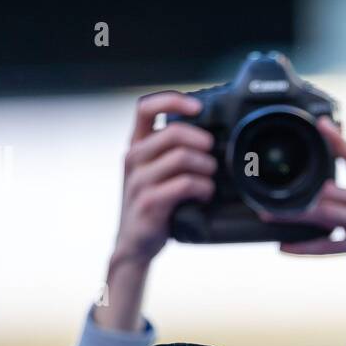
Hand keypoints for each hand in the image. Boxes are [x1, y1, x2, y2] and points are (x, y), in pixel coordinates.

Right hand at [94, 92, 216, 330]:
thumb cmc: (154, 206)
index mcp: (136, 146)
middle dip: (202, 142)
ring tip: (210, 179)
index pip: (145, 107)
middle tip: (212, 155)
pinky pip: (185, 184)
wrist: (135, 245)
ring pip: (182, 158)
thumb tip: (211, 137)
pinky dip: (203, 188)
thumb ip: (172, 152)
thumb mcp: (156, 172)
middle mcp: (133, 158)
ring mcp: (139, 181)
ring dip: (206, 167)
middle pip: (174, 133)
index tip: (198, 107)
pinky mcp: (150, 202)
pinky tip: (205, 195)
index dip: (173, 100)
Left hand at [275, 119, 345, 292]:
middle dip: (298, 196)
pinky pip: (326, 244)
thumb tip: (321, 193)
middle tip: (270, 196)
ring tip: (269, 216)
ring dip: (292, 217)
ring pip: (323, 214)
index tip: (320, 123)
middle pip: (328, 190)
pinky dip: (303, 247)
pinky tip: (285, 247)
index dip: (337, 139)